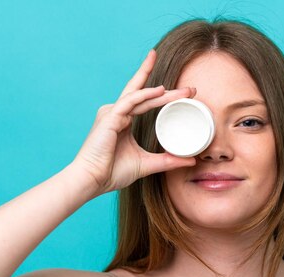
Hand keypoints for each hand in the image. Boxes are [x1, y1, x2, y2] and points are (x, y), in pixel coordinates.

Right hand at [71, 49, 196, 195]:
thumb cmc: (112, 173)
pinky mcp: (109, 118)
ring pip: (141, 96)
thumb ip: (167, 160)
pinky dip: (145, 95)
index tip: (187, 94)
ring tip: (184, 91)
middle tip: (191, 89)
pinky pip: (130, 102)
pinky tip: (160, 91)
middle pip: (145, 94)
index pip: (146, 101)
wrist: (91, 181)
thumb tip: (191, 160)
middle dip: (168, 89)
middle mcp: (117, 112)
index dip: (164, 95)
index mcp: (123, 120)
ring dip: (163, 92)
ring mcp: (112, 113)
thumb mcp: (147, 164)